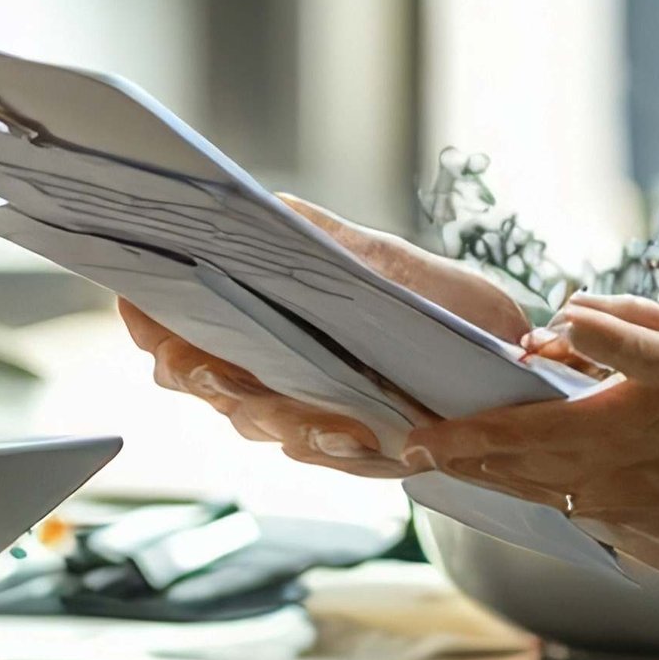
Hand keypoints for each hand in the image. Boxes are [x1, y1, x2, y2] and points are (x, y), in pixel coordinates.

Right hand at [116, 201, 520, 480]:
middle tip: (209, 366)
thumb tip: (262, 202)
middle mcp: (273, 377)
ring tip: (281, 400)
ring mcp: (310, 418)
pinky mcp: (360, 453)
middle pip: (200, 384)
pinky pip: (327, 456)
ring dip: (272, 415)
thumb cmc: (446, 311)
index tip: (138, 300)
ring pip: (260, 424)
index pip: (180, 330)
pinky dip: (334, 444)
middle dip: (200, 376)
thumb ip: (319, 239)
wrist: (520, 370)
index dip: (149, 321)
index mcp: (265, 326)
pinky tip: (350, 431)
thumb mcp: (385, 263)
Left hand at [406, 294, 658, 592]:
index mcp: (617, 422)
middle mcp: (610, 473)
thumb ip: (623, 328)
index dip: (461, 437)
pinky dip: (540, 493)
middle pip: (512, 472)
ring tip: (451, 462)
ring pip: (537, 494)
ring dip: (491, 479)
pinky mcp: (642, 525)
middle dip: (457, 461)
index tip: (415, 436)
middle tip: (409, 450)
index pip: (517, 434)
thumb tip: (562, 319)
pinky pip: (574, 509)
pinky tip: (523, 480)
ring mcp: (625, 507)